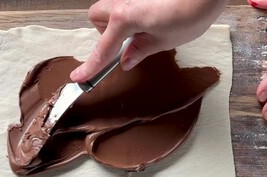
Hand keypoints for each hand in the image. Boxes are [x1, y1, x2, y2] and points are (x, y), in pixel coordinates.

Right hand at [70, 0, 227, 81]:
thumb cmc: (189, 14)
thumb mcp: (164, 41)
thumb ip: (140, 50)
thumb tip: (125, 61)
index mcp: (124, 19)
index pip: (103, 49)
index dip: (90, 66)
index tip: (77, 78)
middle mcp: (122, 3)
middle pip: (97, 16)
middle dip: (105, 31)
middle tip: (126, 41)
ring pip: (110, 7)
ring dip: (118, 21)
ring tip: (142, 29)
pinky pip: (125, 4)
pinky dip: (132, 14)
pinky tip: (152, 17)